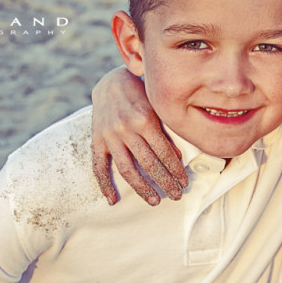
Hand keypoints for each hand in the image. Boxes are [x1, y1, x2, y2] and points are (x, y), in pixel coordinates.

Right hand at [90, 67, 187, 204]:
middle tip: (176, 196)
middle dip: (165, 182)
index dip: (176, 170)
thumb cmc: (140, 92)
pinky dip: (105, 185)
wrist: (111, 81)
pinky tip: (113, 200)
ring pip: (127, 169)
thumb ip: (165, 128)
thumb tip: (177, 156)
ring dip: (142, 188)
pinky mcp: (97, 139)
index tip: (184, 182)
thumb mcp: (156, 105)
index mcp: (145, 119)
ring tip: (155, 201)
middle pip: (149, 164)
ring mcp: (110, 136)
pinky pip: (99, 166)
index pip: (164, 152)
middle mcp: (126, 129)